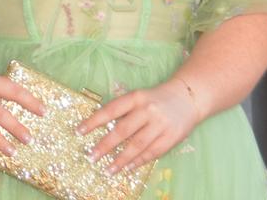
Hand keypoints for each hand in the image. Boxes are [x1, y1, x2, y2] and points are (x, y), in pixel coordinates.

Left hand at [77, 79, 199, 173]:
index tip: (79, 131)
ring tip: (107, 169)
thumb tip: (100, 128)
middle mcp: (148, 110)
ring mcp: (161, 124)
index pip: (111, 110)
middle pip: (123, 130)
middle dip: (105, 145)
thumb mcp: (138, 97)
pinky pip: (152, 152)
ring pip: (137, 144)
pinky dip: (138, 161)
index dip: (94, 121)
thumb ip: (123, 110)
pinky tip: (127, 168)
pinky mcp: (172, 137)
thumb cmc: (156, 99)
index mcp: (136, 97)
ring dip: (121, 159)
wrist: (188, 97)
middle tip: (91, 156)